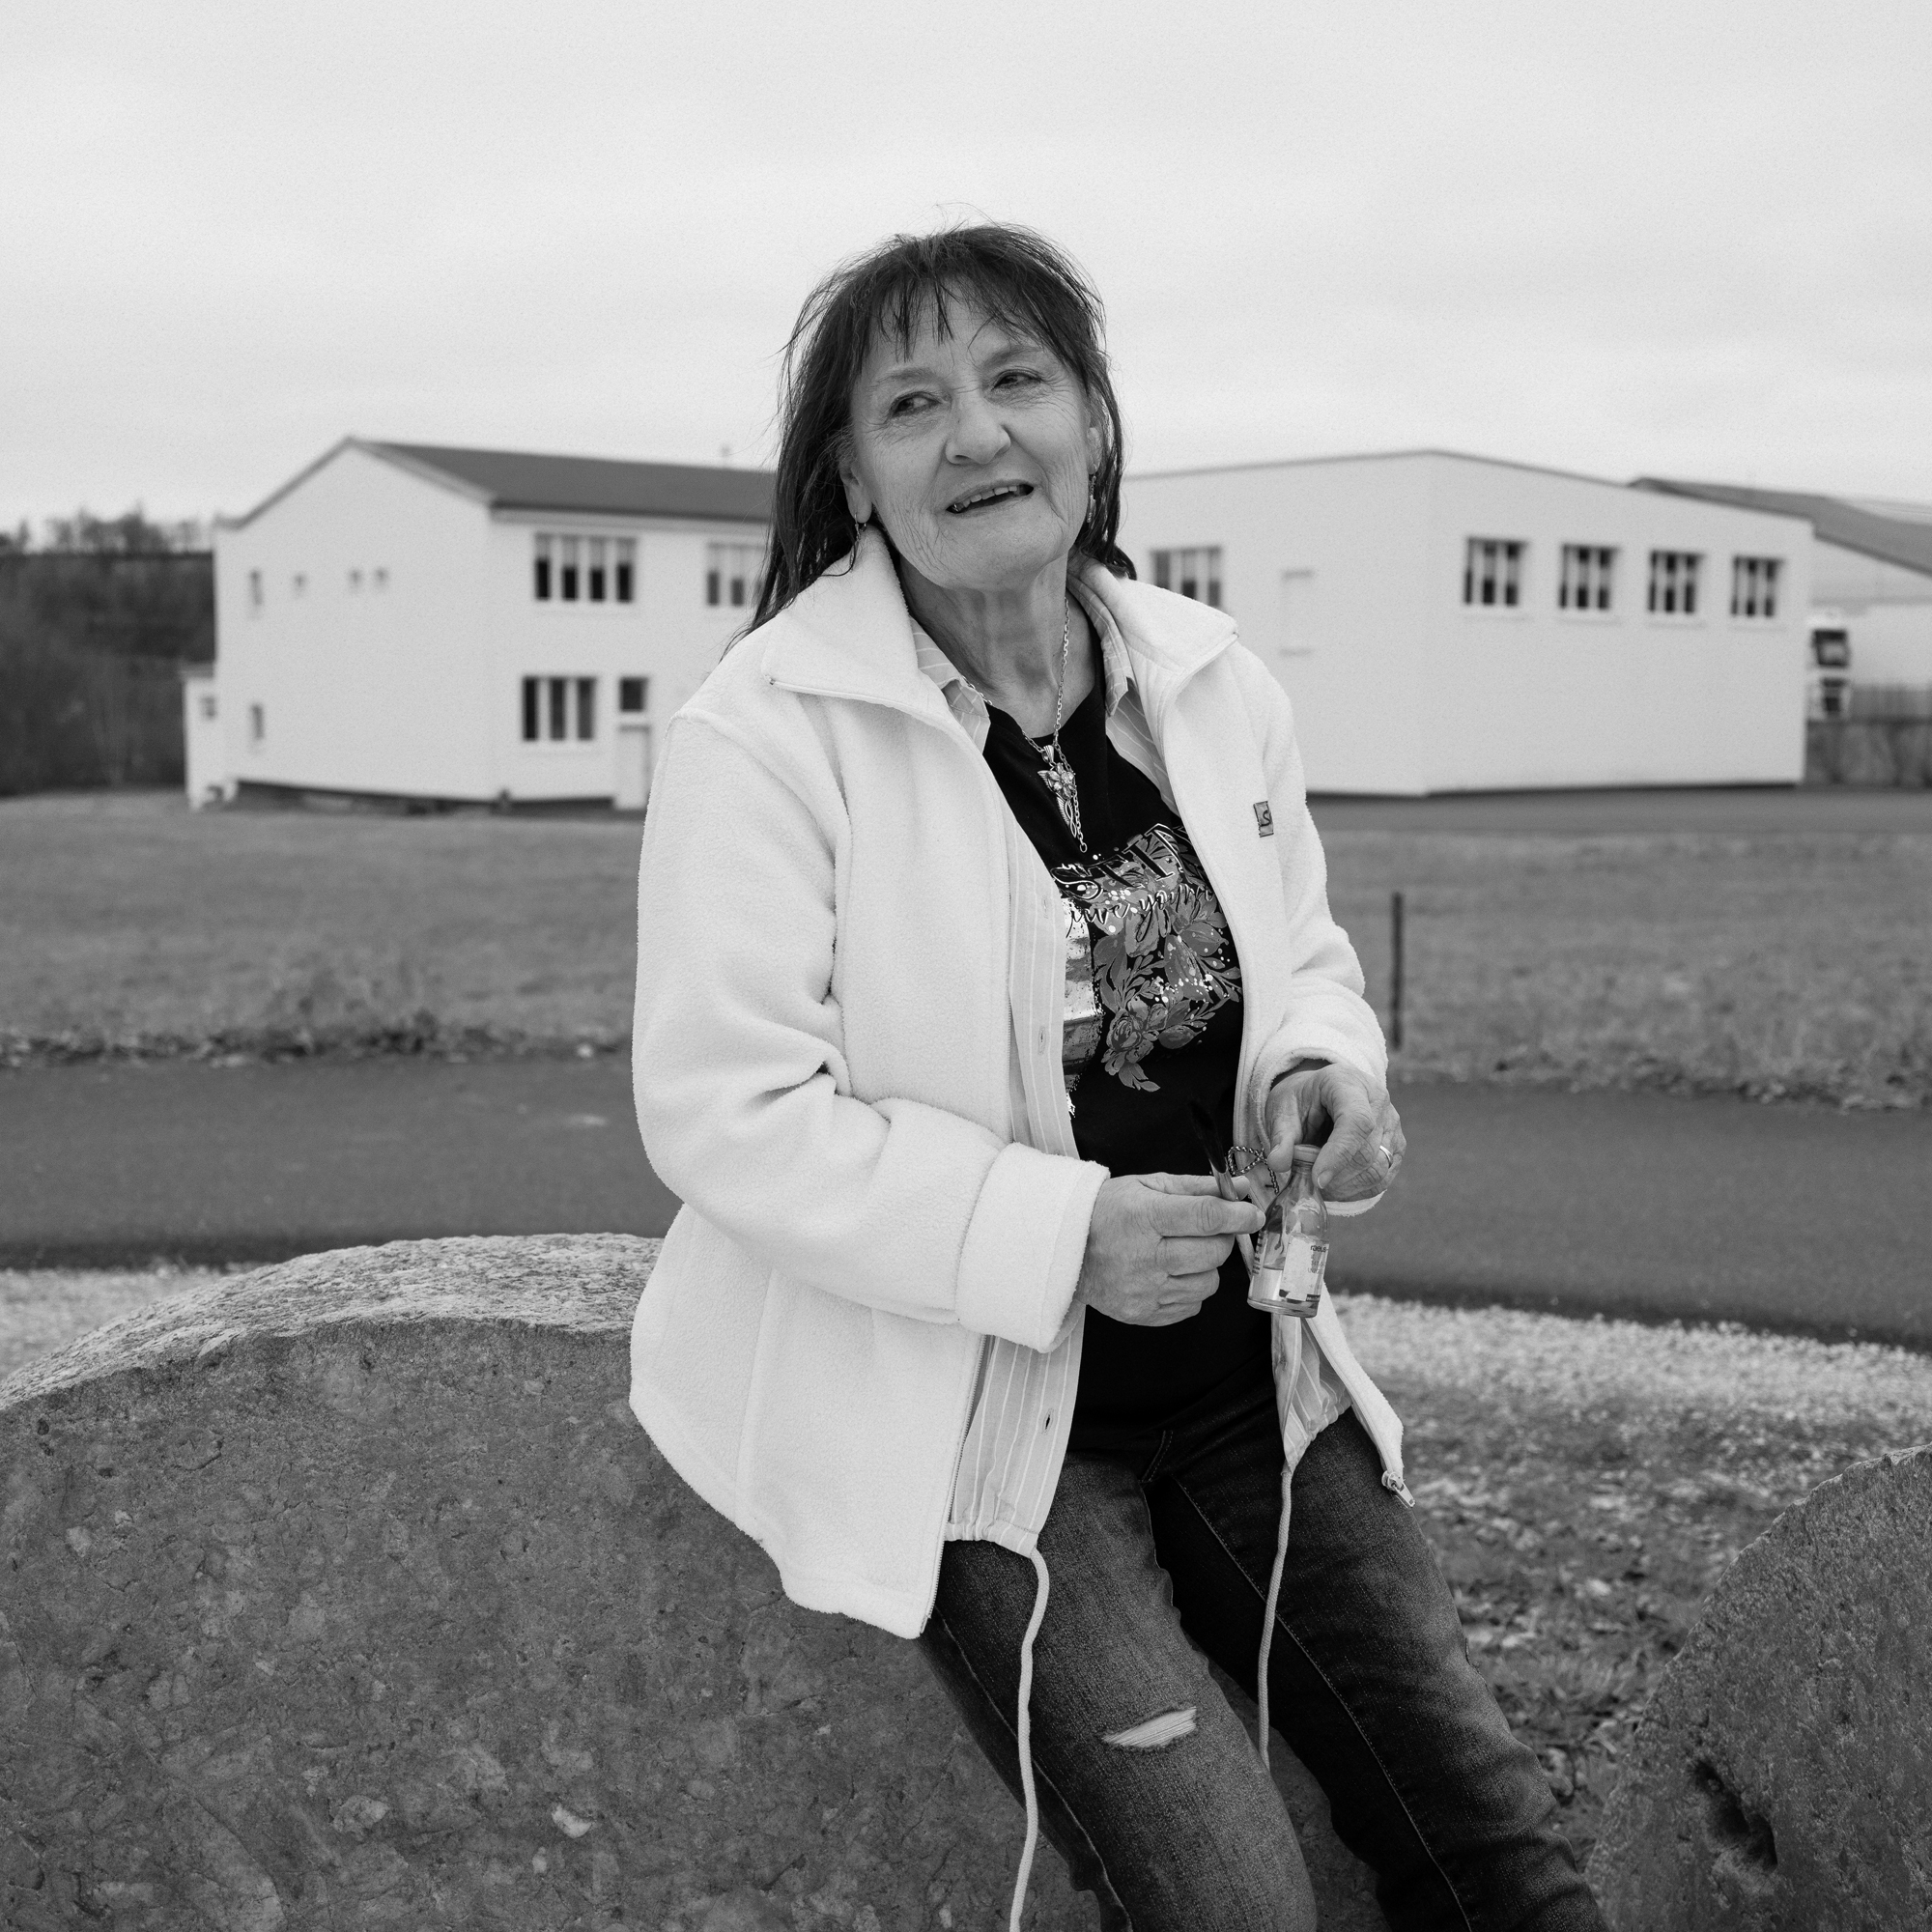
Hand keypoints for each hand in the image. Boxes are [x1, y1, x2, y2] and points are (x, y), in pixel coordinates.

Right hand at [1078, 1174, 1264, 1327]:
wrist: (1065, 1249)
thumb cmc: (1108, 1211)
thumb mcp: (1148, 1186)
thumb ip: (1198, 1188)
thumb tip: (1241, 1190)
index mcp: (1145, 1217)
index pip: (1207, 1217)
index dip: (1237, 1216)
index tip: (1252, 1214)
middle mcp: (1145, 1257)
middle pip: (1213, 1253)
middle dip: (1220, 1239)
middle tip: (1207, 1230)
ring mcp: (1145, 1291)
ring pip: (1208, 1283)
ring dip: (1205, 1267)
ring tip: (1181, 1253)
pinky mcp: (1144, 1314)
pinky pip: (1192, 1306)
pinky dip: (1189, 1289)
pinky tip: (1169, 1273)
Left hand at [1265, 1062, 1404, 1202]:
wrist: (1321, 1094)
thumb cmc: (1301, 1100)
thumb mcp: (1282, 1110)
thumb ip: (1281, 1136)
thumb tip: (1278, 1162)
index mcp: (1347, 1083)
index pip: (1356, 1121)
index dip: (1339, 1154)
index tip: (1317, 1179)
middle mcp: (1377, 1099)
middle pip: (1367, 1150)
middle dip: (1337, 1176)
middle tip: (1310, 1184)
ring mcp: (1392, 1123)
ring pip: (1379, 1168)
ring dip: (1348, 1187)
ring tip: (1321, 1186)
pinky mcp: (1396, 1144)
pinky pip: (1384, 1176)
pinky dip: (1360, 1190)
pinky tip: (1338, 1188)